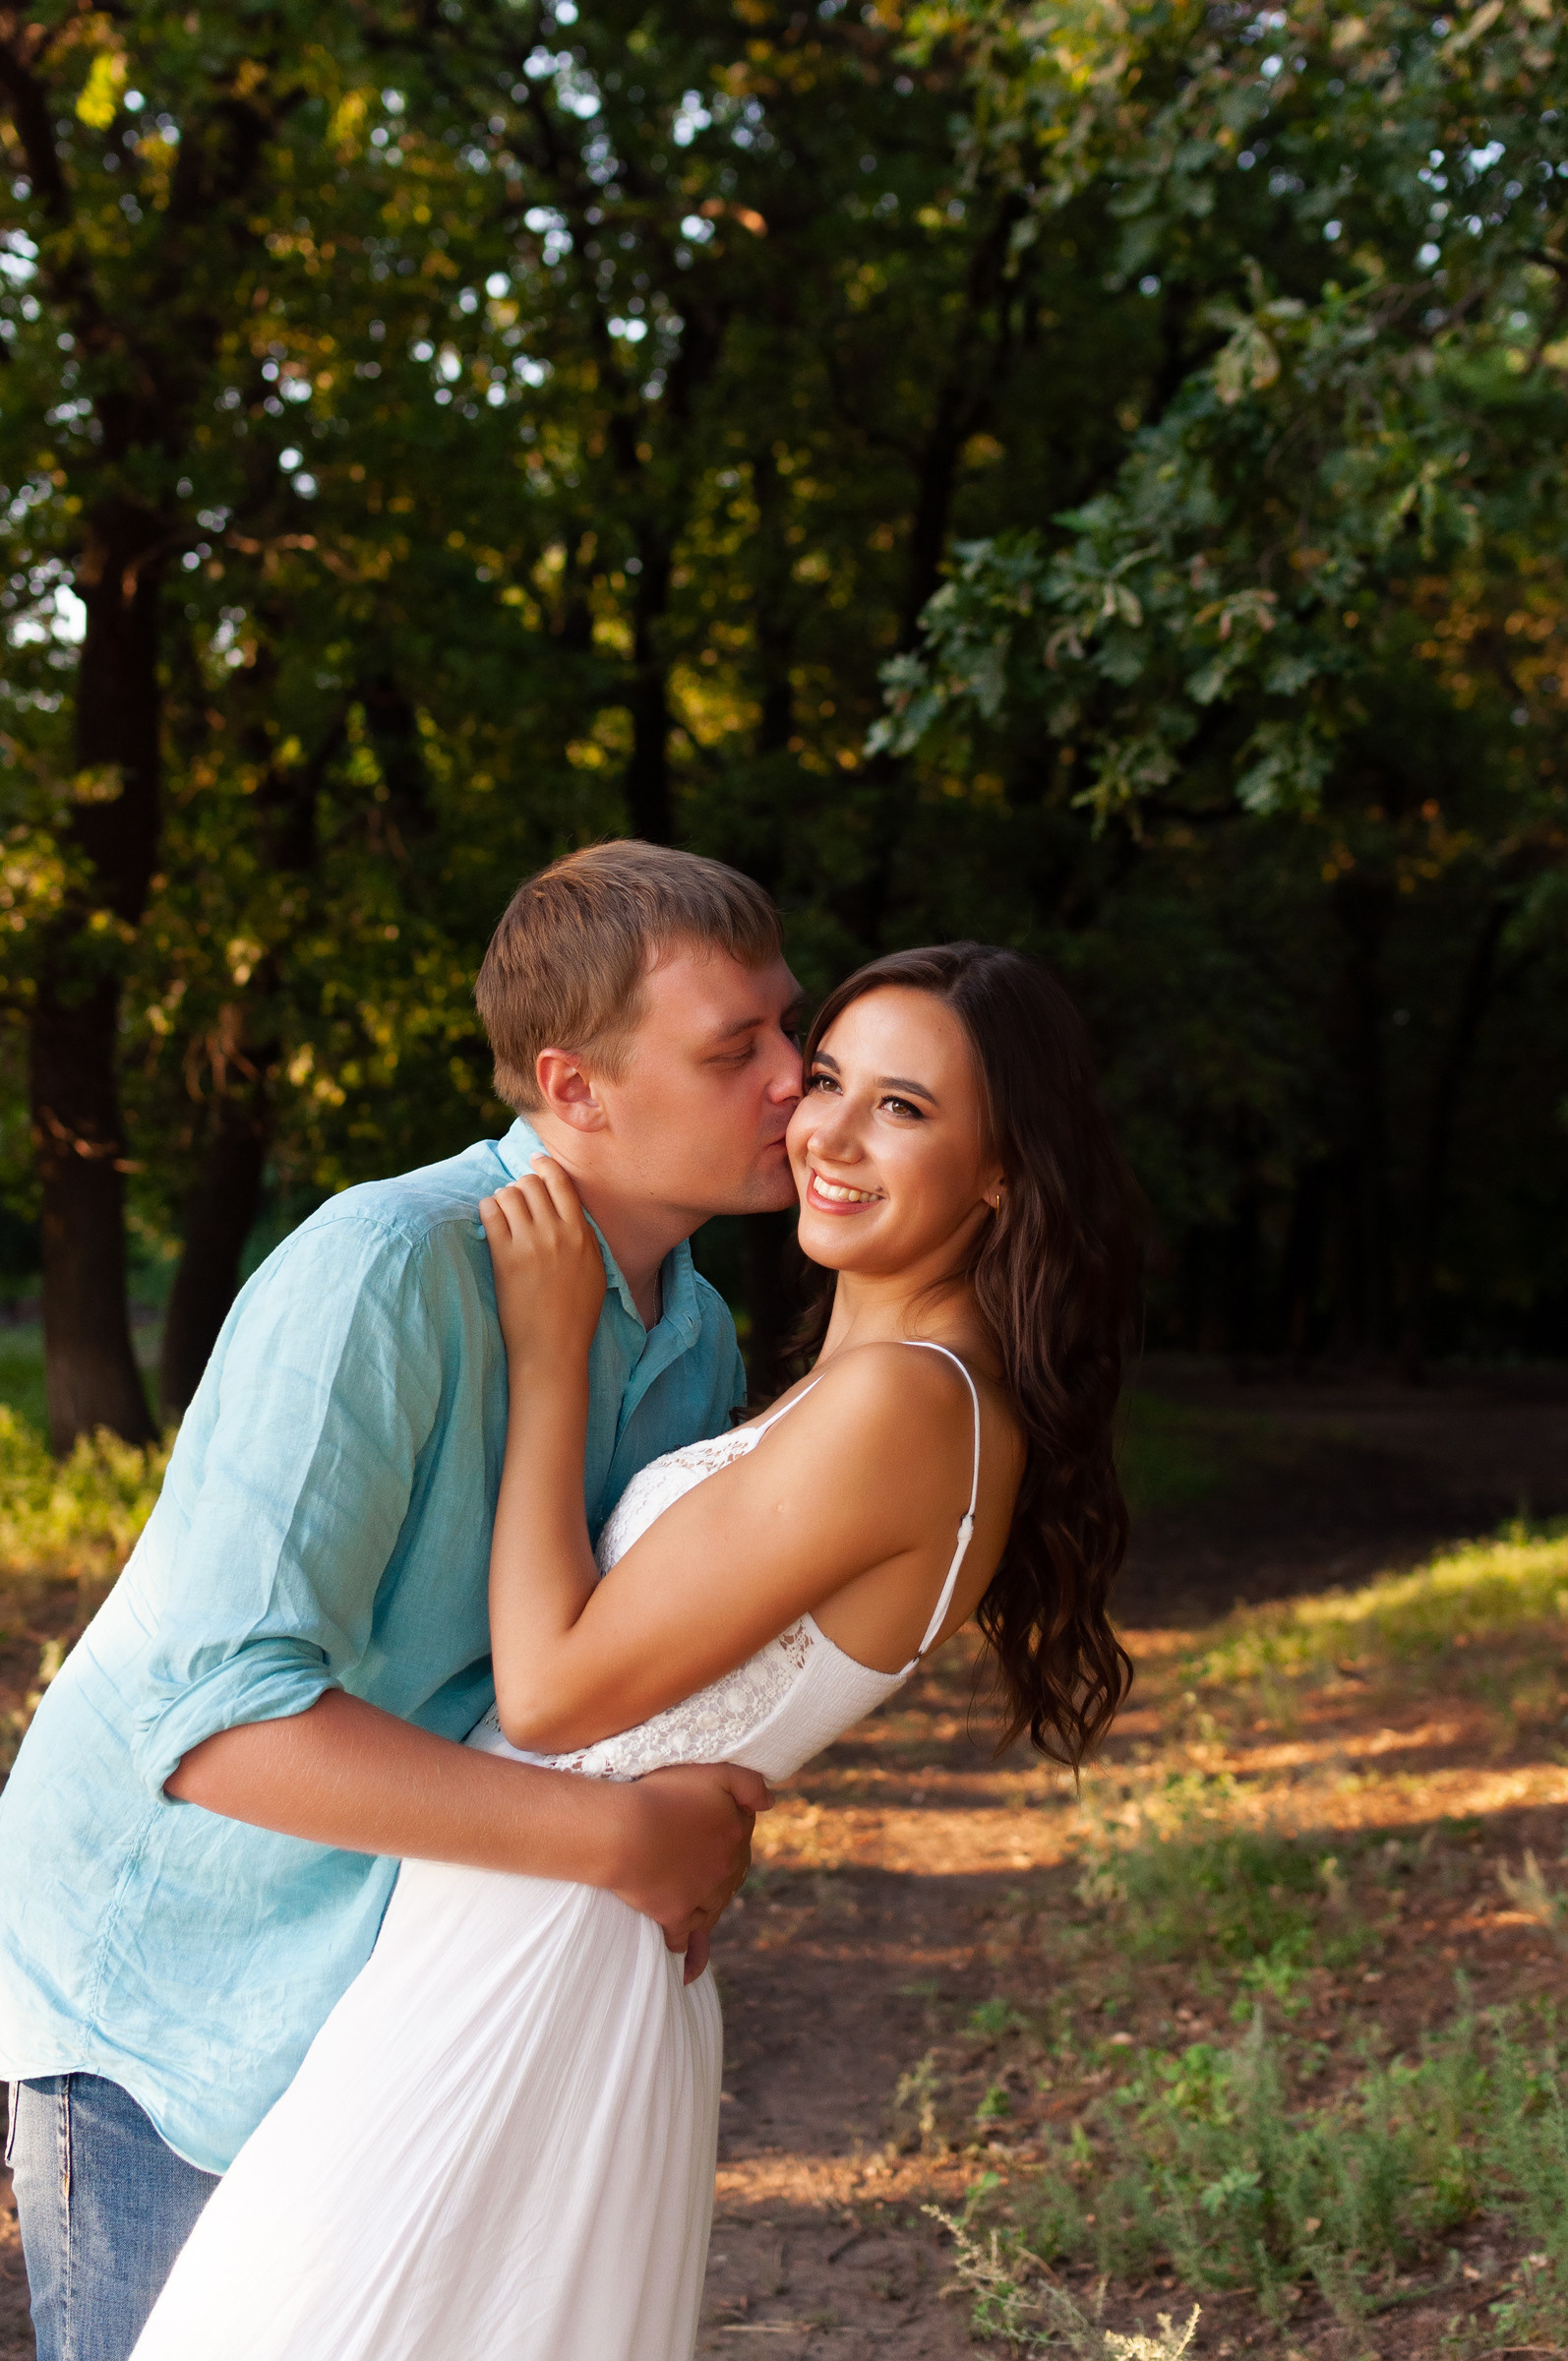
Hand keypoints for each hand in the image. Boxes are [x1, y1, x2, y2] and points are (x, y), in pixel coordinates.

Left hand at [479, 1155, 605, 1365]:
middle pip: (532, 1183)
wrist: (553, 1347)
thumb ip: (585, 1238)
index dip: (545, 1166)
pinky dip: (487, 1209)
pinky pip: (490, 1213)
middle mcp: (557, 1232)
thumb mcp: (595, 1271)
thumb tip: (571, 1215)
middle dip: (521, 1185)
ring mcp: (530, 1243)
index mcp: (582, 1234)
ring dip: (503, 1197)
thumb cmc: (576, 1315)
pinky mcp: (505, 1257)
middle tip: (516, 1197)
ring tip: (502, 1211)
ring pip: (509, 1193)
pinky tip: (489, 1219)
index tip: (535, 1161)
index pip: (561, 1183)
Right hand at [607, 1762, 771, 1970]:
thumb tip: (771, 1802)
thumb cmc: (662, 1796)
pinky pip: (686, 1941)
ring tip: (705, 1919)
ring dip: (710, 1912)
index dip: (727, 1827)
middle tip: (705, 1868)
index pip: (739, 1831)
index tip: (713, 1828)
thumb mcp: (714, 1773)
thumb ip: (748, 1783)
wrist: (623, 1831)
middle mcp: (725, 1868)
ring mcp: (700, 1896)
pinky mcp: (674, 1917)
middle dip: (723, 1872)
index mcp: (736, 1832)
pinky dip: (691, 1956)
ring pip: (713, 1909)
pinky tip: (690, 1972)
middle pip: (730, 1873)